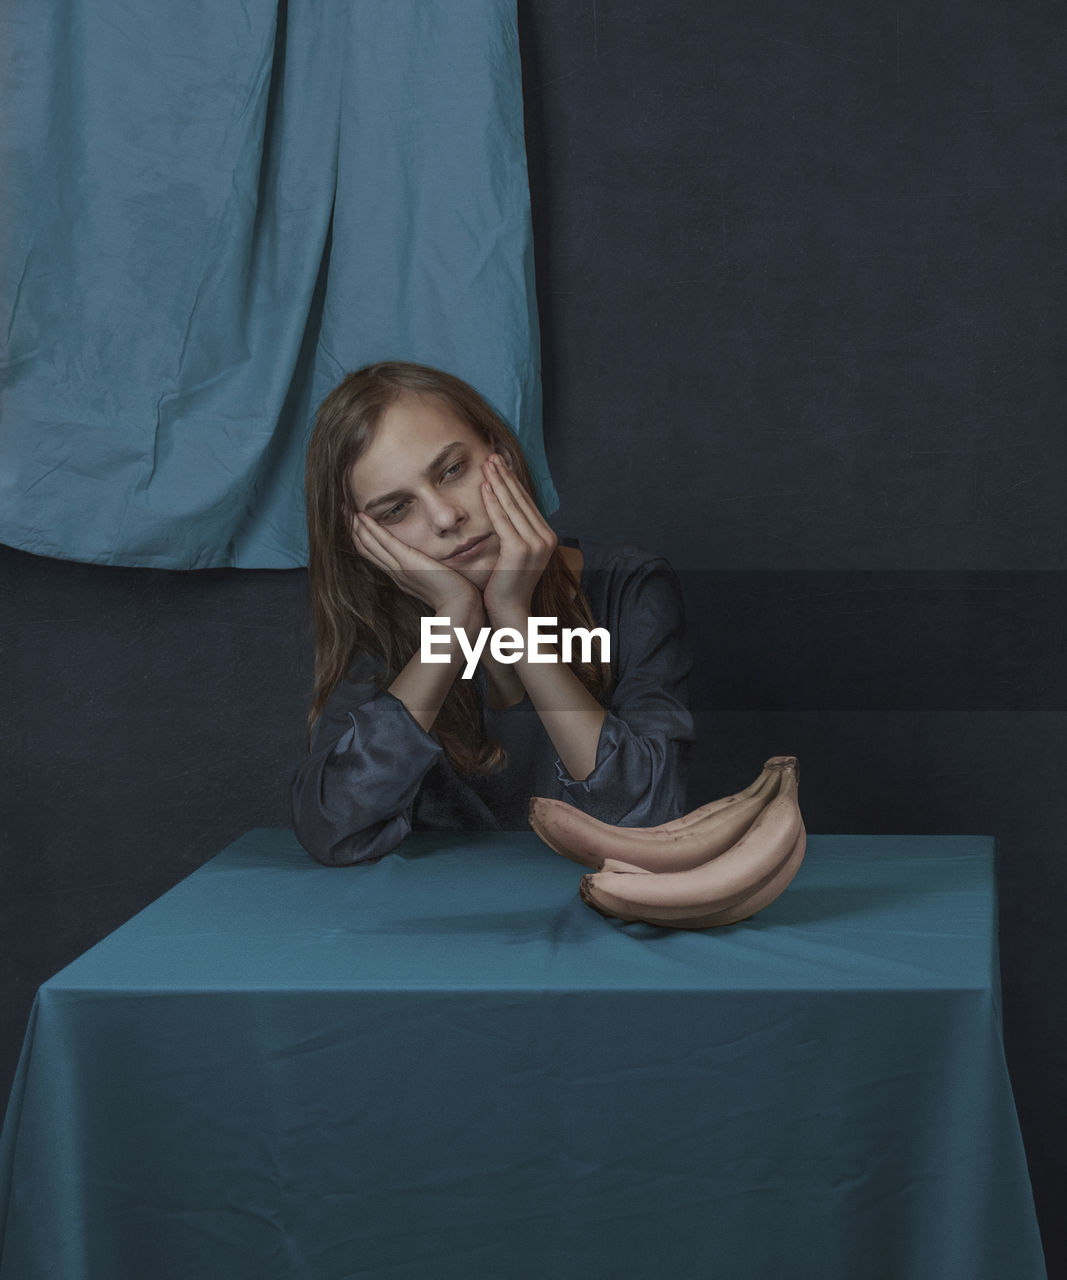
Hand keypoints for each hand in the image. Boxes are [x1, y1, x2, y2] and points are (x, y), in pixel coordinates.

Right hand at [351, 511, 483, 622]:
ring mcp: (400, 568)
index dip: (362, 538)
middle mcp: (395, 572)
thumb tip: (435, 565)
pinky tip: (361, 517)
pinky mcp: (408, 562)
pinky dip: (372, 529)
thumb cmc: (454, 596)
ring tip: (344, 510)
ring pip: (370, 544)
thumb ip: (432, 571)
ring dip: (356, 526)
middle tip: (340, 512)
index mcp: (400, 576)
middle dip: (352, 530)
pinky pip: (385, 542)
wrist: (461, 608)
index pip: (375, 554)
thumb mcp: (438, 579)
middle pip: (366, 548)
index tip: (353, 523)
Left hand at [480, 453, 557, 627]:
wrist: (510, 613)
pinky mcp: (520, 550)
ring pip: (513, 505)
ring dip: (499, 481)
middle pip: (521, 500)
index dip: (514, 482)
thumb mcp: (515, 556)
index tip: (501, 464)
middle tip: (492, 455)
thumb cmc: (507, 587)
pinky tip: (484, 486)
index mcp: (547, 538)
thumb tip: (507, 516)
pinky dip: (493, 501)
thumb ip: (515, 535)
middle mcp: (546, 538)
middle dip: (506, 476)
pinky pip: (502, 519)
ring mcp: (535, 544)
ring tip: (487, 463)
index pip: (527, 503)